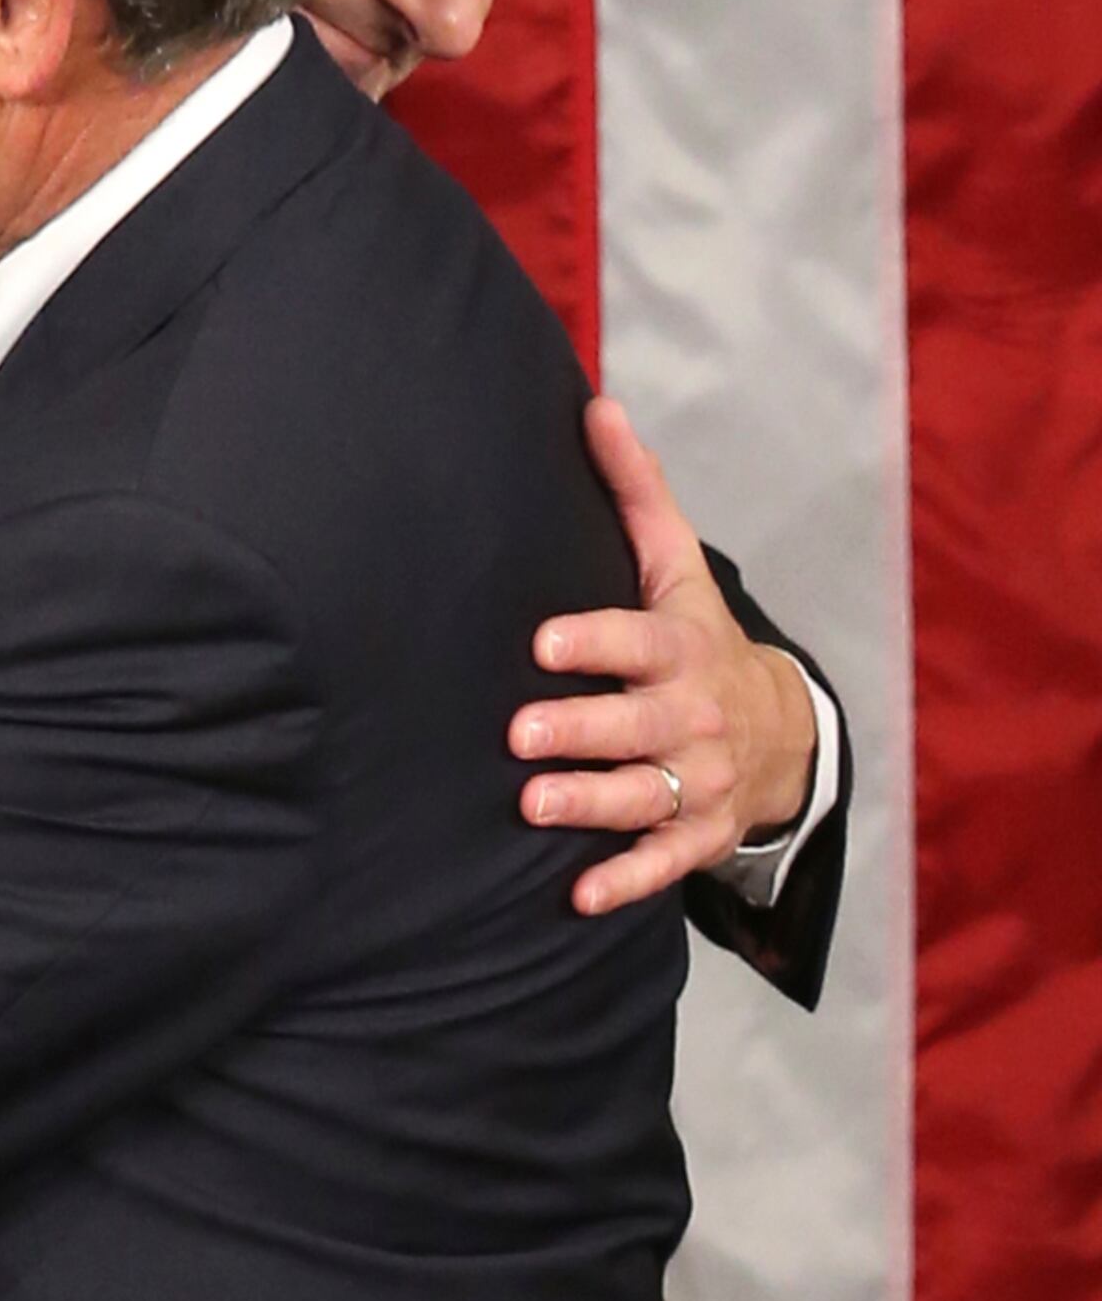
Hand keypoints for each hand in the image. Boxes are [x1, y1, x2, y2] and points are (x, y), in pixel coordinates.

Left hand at [512, 398, 821, 915]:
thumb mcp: (674, 567)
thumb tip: (595, 405)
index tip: (544, 642)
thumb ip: (634, 492)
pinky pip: (663, 862)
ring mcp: (699, 779)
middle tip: (522, 733)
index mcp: (680, 650)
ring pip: (644, 794)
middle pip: (637, 725)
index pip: (637, 642)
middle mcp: (691, 717)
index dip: (594, 641)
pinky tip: (578, 894)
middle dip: (583, 729)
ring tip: (534, 805)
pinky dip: (626, 880)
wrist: (779, 726)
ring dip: (592, 803)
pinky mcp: (699, 832)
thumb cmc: (697, 638)